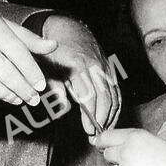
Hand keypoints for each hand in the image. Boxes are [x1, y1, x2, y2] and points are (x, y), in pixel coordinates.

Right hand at [0, 4, 57, 103]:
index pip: (18, 54)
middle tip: (33, 99)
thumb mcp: (4, 26)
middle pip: (5, 73)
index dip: (32, 72)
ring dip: (7, 96)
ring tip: (17, 99)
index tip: (41, 86)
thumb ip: (29, 40)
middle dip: (22, 89)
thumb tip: (54, 46)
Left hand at [41, 15, 120, 134]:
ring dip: (111, 115)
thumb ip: (54, 88)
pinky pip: (117, 91)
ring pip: (114, 95)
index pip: (89, 95)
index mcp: (79, 66)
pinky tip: (111, 119)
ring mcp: (105, 68)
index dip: (90, 115)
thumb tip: (61, 107)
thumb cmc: (55, 52)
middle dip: (102, 119)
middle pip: (105, 97)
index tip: (88, 130)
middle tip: (97, 135)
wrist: (69, 30)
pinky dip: (116, 106)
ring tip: (105, 131)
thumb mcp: (48, 68)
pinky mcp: (110, 70)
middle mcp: (96, 67)